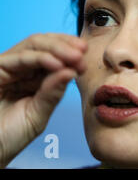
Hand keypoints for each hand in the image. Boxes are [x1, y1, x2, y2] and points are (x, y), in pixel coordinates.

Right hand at [0, 33, 86, 167]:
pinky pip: (20, 57)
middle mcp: (21, 68)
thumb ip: (53, 93)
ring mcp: (8, 67)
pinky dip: (40, 58)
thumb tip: (72, 71)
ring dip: (57, 48)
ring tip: (75, 56)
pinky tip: (58, 64)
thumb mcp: (39, 114)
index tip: (87, 55)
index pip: (55, 53)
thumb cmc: (10, 135)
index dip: (72, 51)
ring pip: (34, 45)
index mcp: (34, 76)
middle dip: (66, 45)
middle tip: (83, 52)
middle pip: (45, 43)